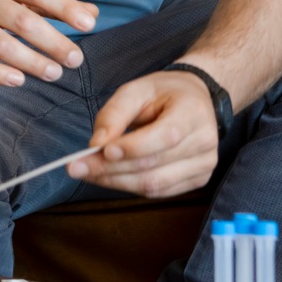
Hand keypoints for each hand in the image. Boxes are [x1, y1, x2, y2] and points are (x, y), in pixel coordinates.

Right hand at [0, 0, 97, 85]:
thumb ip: (48, 3)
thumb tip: (92, 14)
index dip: (64, 7)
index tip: (88, 24)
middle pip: (22, 21)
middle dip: (53, 42)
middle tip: (75, 60)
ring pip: (1, 45)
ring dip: (32, 62)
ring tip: (54, 74)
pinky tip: (19, 80)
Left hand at [68, 71, 219, 197]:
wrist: (195, 101)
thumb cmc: (163, 93)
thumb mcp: (136, 90)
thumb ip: (115, 114)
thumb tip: (96, 145)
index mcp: (194, 112)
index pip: (166, 136)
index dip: (133, 147)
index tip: (100, 151)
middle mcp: (205, 142)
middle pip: (154, 165)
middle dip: (110, 169)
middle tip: (76, 167)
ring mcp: (204, 165)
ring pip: (154, 184)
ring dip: (115, 182)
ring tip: (87, 173)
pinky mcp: (198, 180)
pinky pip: (158, 191)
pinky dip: (129, 186)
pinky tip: (110, 176)